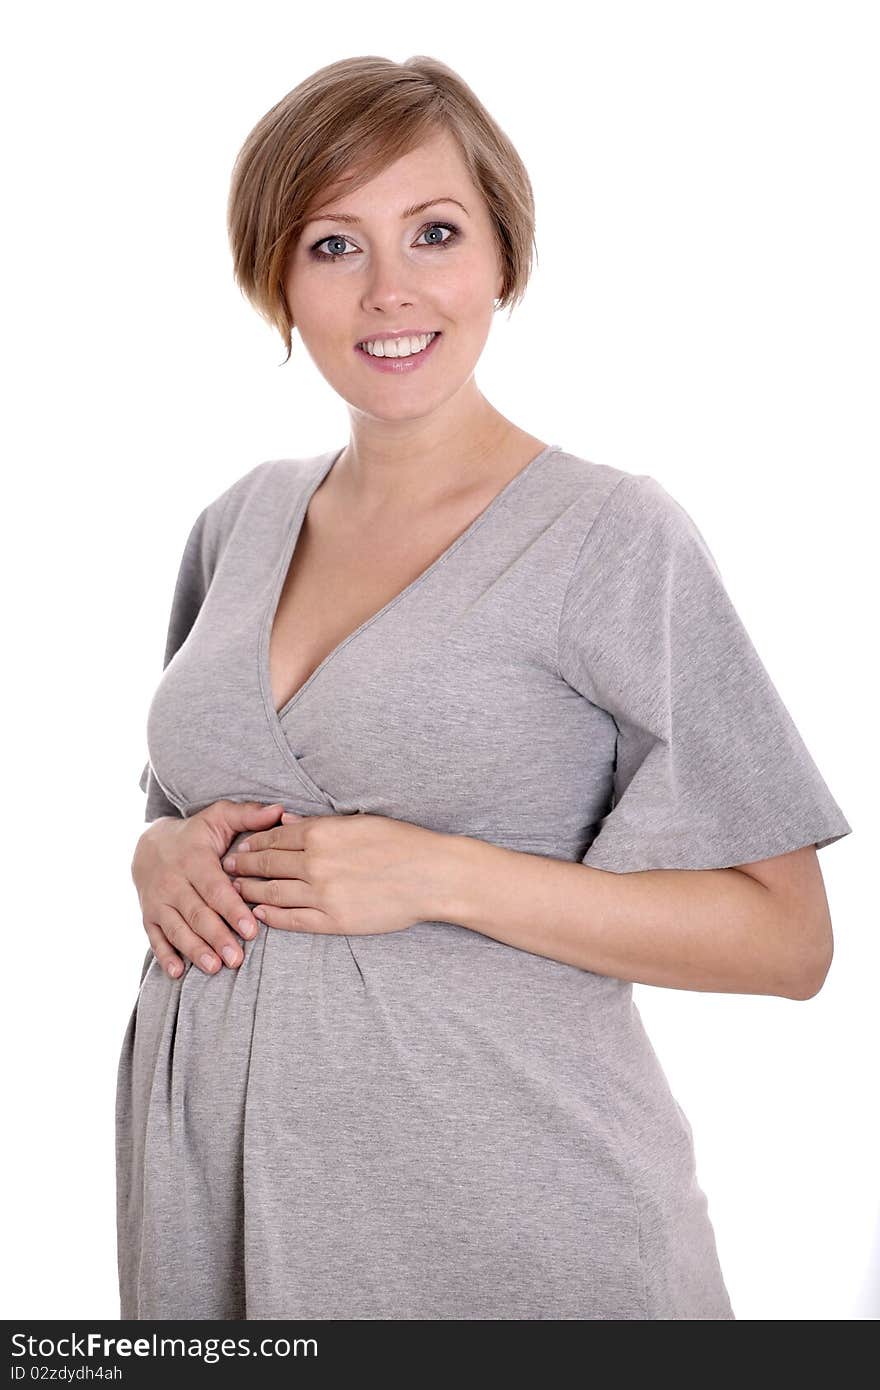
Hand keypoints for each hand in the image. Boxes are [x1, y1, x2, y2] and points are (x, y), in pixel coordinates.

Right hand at [132, 800, 285, 978]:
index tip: (251, 930)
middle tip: (237, 958)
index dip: (233, 910)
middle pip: (197, 913)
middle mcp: (173, 882)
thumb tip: (280, 811)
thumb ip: (248, 815)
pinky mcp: (149, 915)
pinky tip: (178, 972)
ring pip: (177, 929)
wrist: (149, 844)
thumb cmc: (195, 834)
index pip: (216, 889)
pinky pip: (155, 938)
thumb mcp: (219, 817)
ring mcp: (158, 901)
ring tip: (214, 967)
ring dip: (195, 950)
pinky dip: (165, 956)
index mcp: (194, 860)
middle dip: (217, 937)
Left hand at [221, 811, 447, 935]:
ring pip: (272, 892)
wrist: (430, 875)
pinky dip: (271, 916)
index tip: (239, 846)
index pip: (273, 838)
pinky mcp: (332, 920)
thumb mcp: (358, 822)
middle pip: (266, 864)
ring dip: (250, 891)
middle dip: (242, 866)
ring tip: (235, 891)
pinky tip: (261, 914)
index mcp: (321, 833)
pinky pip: (291, 919)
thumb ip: (319, 824)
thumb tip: (287, 822)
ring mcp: (321, 894)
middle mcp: (315, 863)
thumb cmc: (400, 842)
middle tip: (225, 868)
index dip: (252, 843)